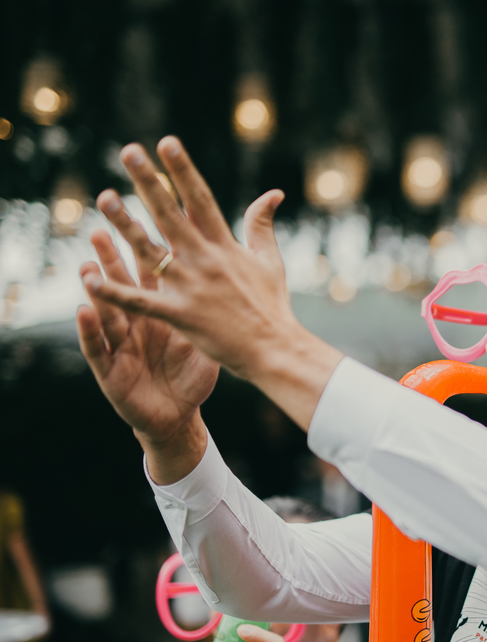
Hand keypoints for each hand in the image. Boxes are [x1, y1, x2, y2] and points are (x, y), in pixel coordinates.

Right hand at [77, 194, 219, 479]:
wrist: (178, 415)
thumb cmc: (191, 374)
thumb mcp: (207, 335)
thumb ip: (217, 302)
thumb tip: (237, 271)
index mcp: (163, 310)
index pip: (155, 271)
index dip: (151, 244)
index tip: (149, 213)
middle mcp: (139, 321)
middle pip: (125, 282)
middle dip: (114, 253)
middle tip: (104, 221)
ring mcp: (123, 343)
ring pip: (107, 310)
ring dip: (96, 287)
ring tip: (86, 262)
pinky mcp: (112, 369)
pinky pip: (99, 348)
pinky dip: (90, 330)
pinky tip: (83, 311)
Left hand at [82, 137, 342, 428]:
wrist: (274, 348)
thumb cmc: (273, 305)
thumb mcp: (270, 260)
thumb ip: (262, 224)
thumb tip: (272, 192)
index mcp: (225, 246)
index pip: (200, 200)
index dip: (182, 170)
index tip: (166, 143)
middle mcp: (205, 260)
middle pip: (170, 215)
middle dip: (148, 182)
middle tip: (128, 152)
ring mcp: (190, 287)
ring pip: (149, 250)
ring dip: (125, 223)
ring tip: (104, 197)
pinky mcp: (180, 314)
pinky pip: (140, 301)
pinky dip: (114, 291)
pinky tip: (89, 277)